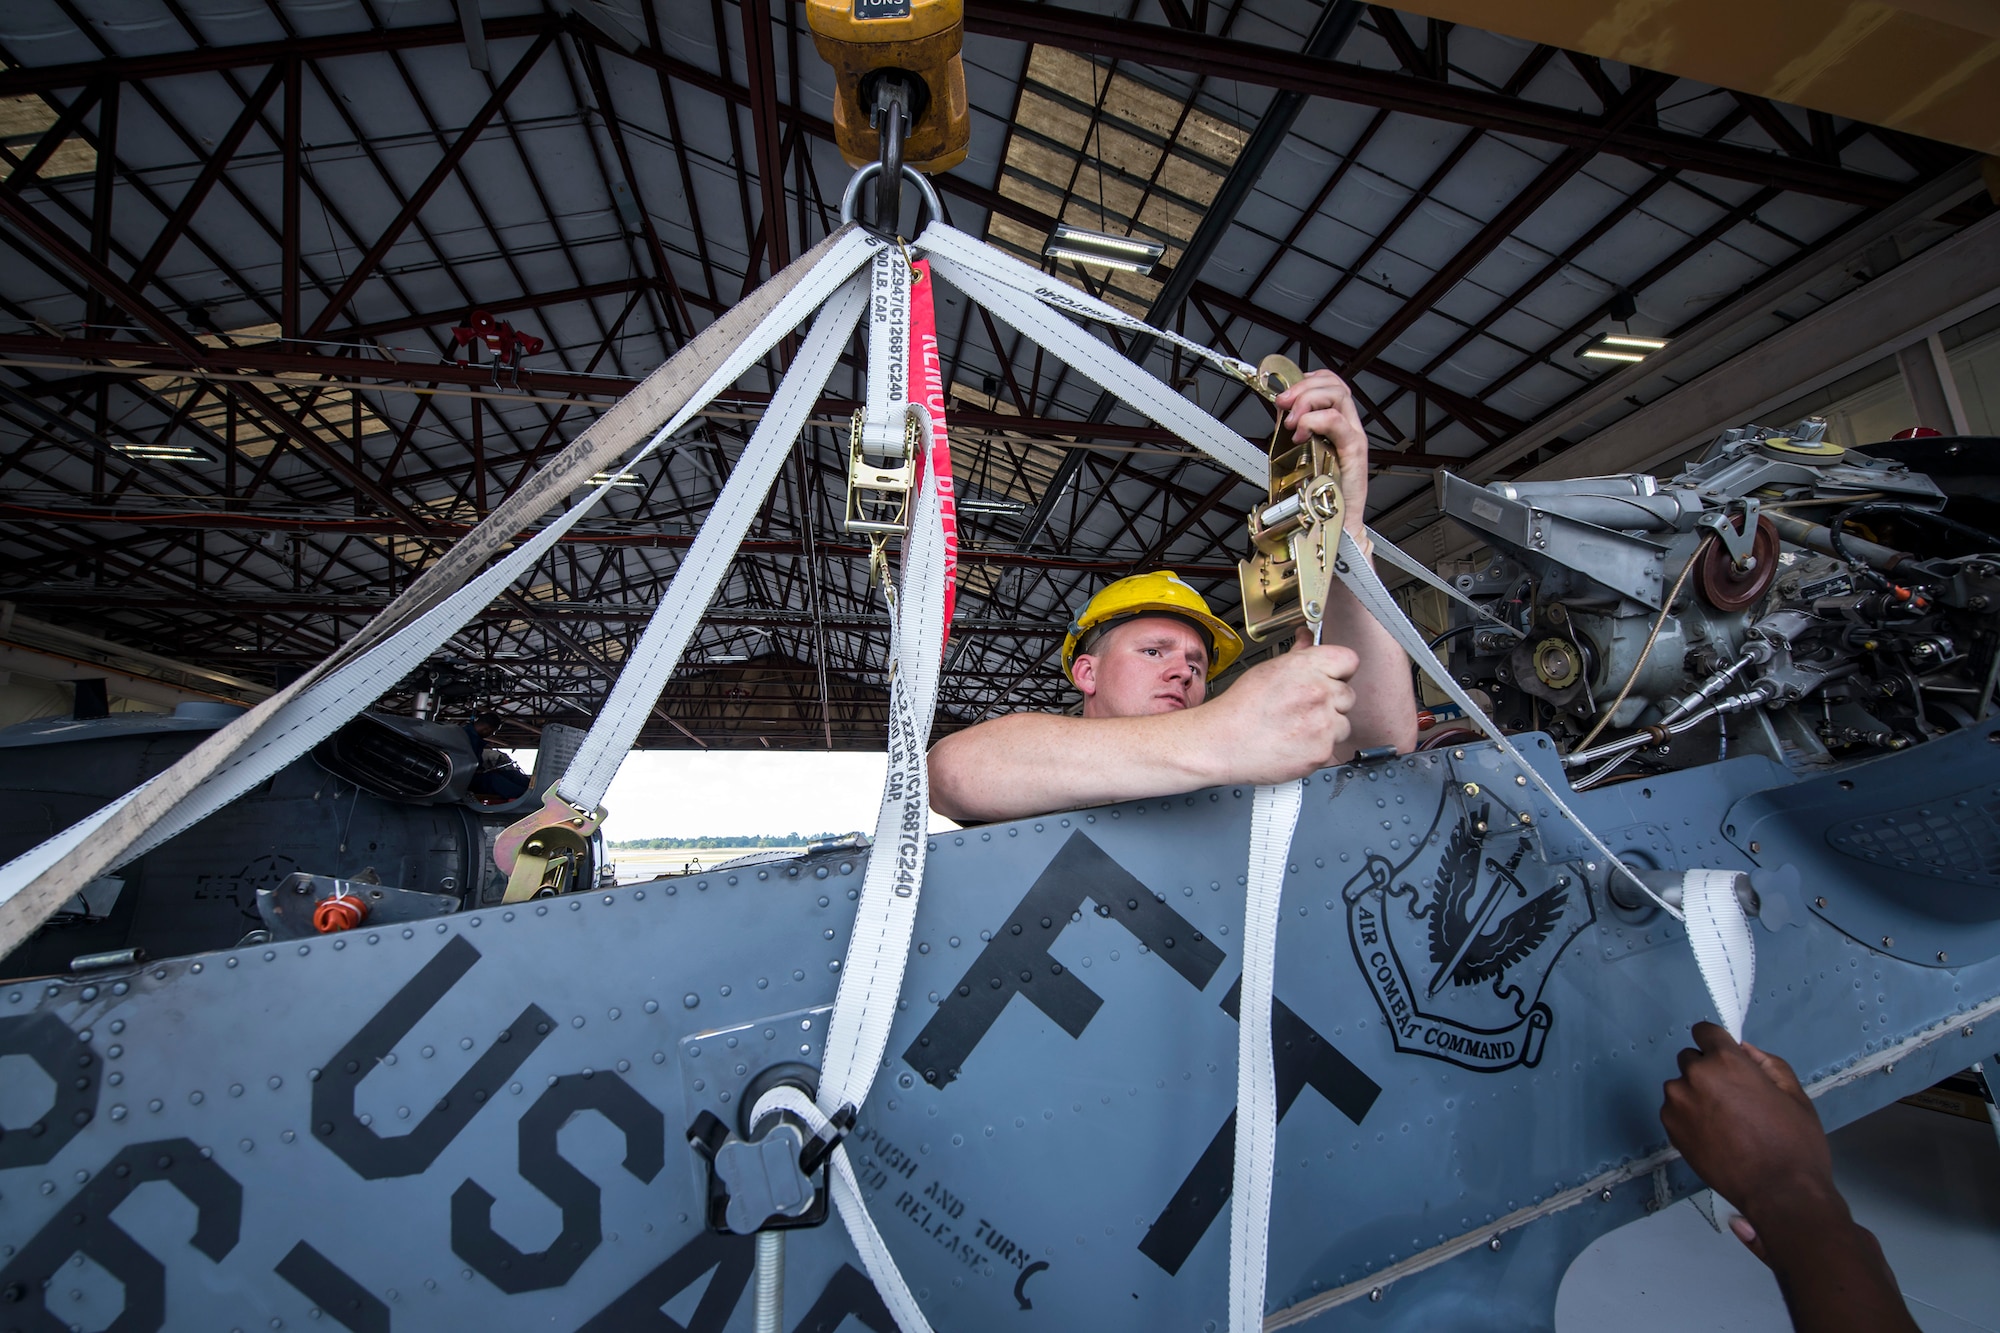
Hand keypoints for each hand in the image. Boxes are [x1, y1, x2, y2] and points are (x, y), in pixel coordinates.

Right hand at [1192, 642, 1358, 783]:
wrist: (1222, 742)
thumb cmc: (1240, 708)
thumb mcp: (1268, 670)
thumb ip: (1298, 653)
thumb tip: (1307, 638)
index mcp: (1306, 668)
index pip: (1349, 660)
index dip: (1339, 670)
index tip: (1333, 677)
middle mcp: (1318, 693)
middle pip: (1348, 694)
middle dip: (1331, 701)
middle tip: (1305, 708)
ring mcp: (1322, 724)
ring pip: (1343, 723)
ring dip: (1328, 726)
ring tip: (1299, 727)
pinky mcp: (1321, 751)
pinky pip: (1333, 747)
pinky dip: (1318, 747)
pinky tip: (1296, 742)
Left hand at [1274, 368, 1369, 542]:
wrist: (1337, 525)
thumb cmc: (1320, 495)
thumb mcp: (1302, 455)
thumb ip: (1295, 431)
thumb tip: (1281, 412)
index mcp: (1338, 424)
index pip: (1331, 384)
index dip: (1309, 379)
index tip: (1285, 389)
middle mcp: (1349, 426)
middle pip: (1333, 385)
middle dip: (1302, 388)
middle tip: (1281, 402)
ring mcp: (1354, 437)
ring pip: (1338, 396)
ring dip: (1307, 402)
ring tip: (1291, 422)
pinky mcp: (1354, 451)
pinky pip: (1336, 422)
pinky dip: (1314, 421)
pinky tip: (1300, 433)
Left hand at [1660, 1023, 1835, 1257]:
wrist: (1780, 1192)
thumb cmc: (1795, 1144)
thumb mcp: (1794, 1095)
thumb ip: (1768, 1064)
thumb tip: (1744, 1049)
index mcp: (1726, 1061)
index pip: (1705, 1032)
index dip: (1717, 1045)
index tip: (1726, 1059)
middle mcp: (1695, 1076)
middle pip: (1692, 1060)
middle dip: (1709, 1072)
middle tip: (1734, 1100)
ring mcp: (1678, 1103)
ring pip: (1682, 1087)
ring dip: (1697, 1095)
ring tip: (1726, 1123)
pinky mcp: (1670, 1128)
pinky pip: (1675, 1111)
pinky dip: (1689, 1117)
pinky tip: (1714, 1137)